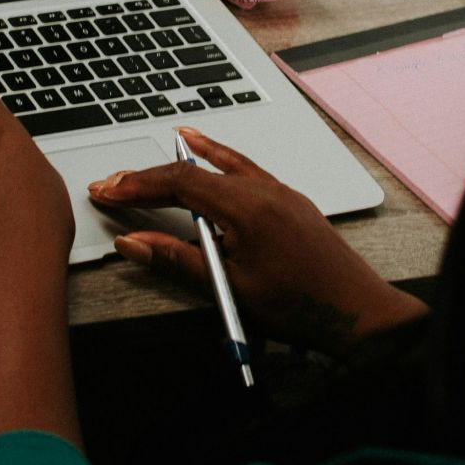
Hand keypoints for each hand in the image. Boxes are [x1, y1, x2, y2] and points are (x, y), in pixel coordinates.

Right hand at [89, 128, 427, 357]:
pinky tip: (209, 152)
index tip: (107, 190)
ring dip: (186, 163)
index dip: (137, 185)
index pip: (179, 183)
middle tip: (115, 184)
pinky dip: (222, 159)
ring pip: (223, 165)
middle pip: (195, 172)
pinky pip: (248, 169)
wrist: (357, 312)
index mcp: (247, 207)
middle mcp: (265, 190)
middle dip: (151, 177)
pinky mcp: (290, 202)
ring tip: (160, 152)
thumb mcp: (230, 288)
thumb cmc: (301, 306)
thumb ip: (178, 261)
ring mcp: (281, 193)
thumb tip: (134, 243)